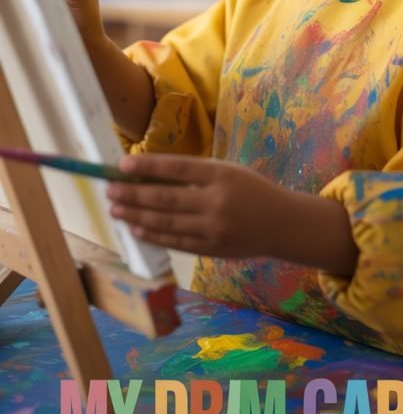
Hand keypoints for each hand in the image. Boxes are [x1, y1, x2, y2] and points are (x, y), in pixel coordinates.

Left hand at [106, 155, 291, 257]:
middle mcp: (215, 201)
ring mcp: (212, 228)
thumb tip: (150, 174)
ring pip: (165, 222)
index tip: (122, 165)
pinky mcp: (210, 249)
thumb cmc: (251, 190)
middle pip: (165, 197)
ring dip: (136, 215)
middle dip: (133, 194)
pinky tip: (136, 228)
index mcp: (221, 175)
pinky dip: (153, 235)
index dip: (147, 166)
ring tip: (115, 209)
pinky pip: (175, 242)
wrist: (281, 224)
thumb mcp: (228, 172)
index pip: (177, 168)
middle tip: (110, 190)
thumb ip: (195, 173)